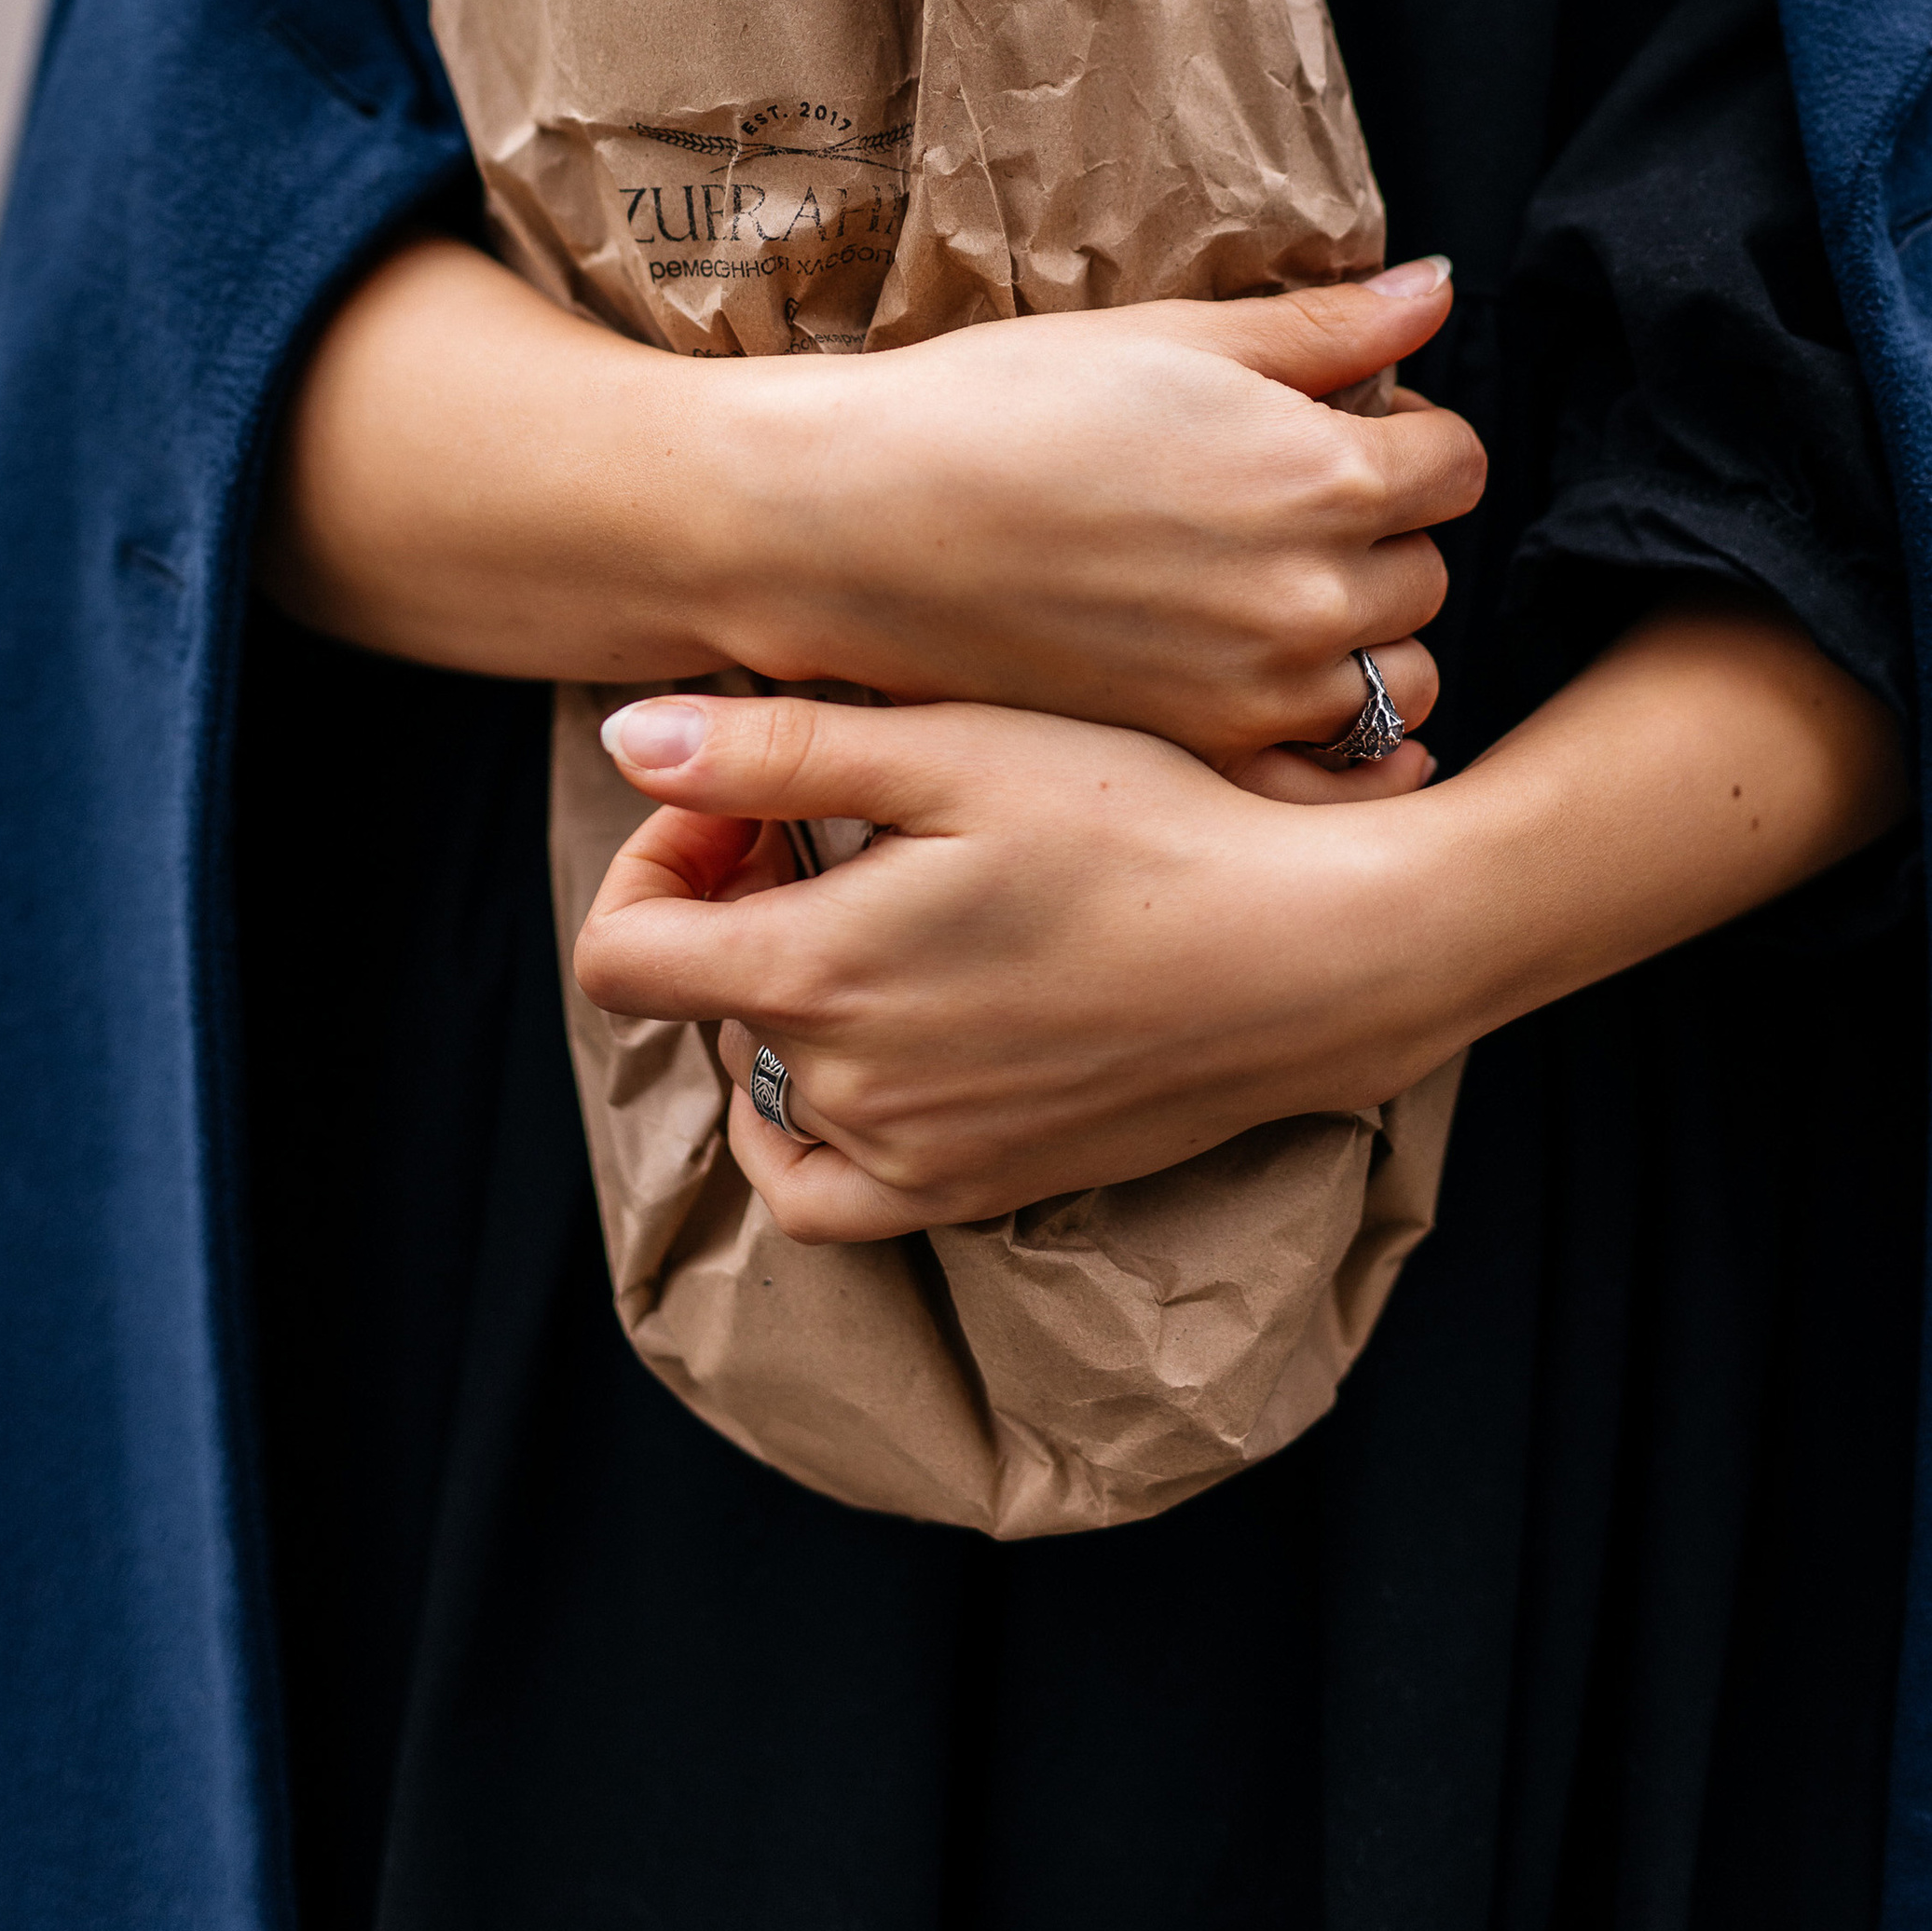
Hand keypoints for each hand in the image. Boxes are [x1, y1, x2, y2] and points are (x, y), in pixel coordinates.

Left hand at [578, 609, 1907, 1240]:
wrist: (1310, 952)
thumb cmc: (1146, 827)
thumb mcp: (959, 752)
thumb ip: (777, 752)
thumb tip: (623, 738)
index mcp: (816, 974)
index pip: (621, 955)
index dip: (652, 860)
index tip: (737, 798)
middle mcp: (845, 1090)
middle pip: (695, 1006)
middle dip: (725, 904)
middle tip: (822, 822)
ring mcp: (913, 1156)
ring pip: (764, 1085)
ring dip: (778, 997)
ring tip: (867, 908)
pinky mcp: (979, 1189)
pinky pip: (832, 1193)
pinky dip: (815, 1120)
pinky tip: (871, 1040)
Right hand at [704, 259, 1477, 763]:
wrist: (855, 522)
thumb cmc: (998, 406)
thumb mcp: (1171, 336)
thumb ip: (1324, 330)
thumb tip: (1435, 292)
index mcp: (1324, 472)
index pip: (1457, 464)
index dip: (1406, 433)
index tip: (1340, 424)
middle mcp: (1313, 595)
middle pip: (1428, 571)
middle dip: (1380, 531)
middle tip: (1280, 501)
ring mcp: (1259, 691)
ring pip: (1395, 677)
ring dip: (1359, 634)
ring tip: (1260, 588)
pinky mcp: (1201, 751)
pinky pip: (1329, 765)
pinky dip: (1320, 729)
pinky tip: (1255, 676)